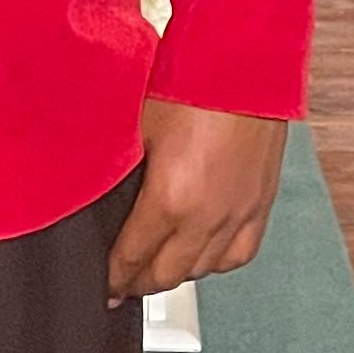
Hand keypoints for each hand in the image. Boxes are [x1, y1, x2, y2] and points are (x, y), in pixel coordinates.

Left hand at [106, 100, 285, 302]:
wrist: (243, 65)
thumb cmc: (191, 84)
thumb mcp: (135, 129)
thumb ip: (115, 171)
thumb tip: (92, 193)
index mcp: (170, 200)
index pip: (132, 260)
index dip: (113, 280)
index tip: (104, 287)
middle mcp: (207, 216)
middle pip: (167, 277)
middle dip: (139, 284)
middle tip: (123, 285)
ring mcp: (238, 214)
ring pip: (203, 270)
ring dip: (176, 273)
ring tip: (157, 267)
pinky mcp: (260, 204)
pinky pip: (238, 255)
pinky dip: (216, 261)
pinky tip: (203, 254)